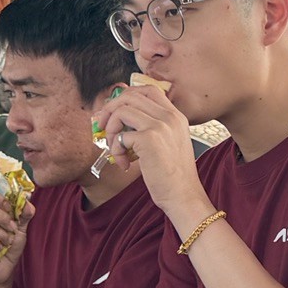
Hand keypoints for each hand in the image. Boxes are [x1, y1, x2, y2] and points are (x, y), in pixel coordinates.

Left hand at [101, 78, 204, 226]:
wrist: (184, 196)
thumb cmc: (174, 176)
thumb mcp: (169, 144)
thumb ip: (152, 128)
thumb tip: (121, 119)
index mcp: (176, 116)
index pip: (148, 90)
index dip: (126, 97)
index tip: (115, 112)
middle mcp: (169, 117)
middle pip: (130, 96)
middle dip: (110, 109)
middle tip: (103, 127)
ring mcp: (160, 126)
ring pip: (122, 111)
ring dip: (111, 130)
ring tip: (115, 149)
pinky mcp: (149, 140)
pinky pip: (121, 136)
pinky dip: (116, 150)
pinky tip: (124, 164)